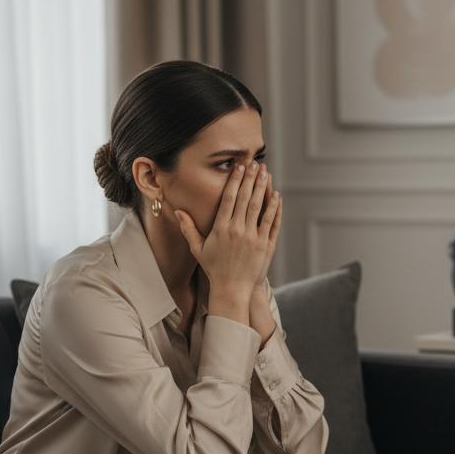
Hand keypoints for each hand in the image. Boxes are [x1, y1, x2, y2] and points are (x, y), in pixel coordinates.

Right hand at [177, 162, 280, 324]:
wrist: (232, 290)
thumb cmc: (214, 269)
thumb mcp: (198, 249)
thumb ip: (189, 228)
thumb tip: (178, 211)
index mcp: (220, 228)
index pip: (229, 198)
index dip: (235, 181)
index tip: (239, 167)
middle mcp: (237, 230)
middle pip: (246, 198)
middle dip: (251, 179)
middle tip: (256, 163)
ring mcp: (253, 238)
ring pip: (260, 207)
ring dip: (264, 188)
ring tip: (266, 173)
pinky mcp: (265, 246)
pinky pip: (272, 223)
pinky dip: (274, 208)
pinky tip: (276, 196)